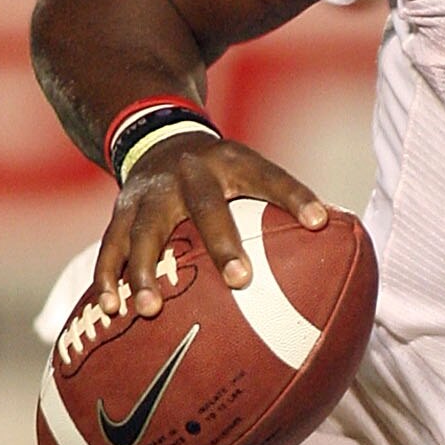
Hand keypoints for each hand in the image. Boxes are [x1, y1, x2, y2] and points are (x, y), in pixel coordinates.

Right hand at [93, 132, 326, 316]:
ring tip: (148, 309)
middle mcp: (190, 174)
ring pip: (145, 231)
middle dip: (221, 243)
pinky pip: (111, 246)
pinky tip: (110, 309)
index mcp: (232, 162)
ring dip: (144, 270)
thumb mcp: (250, 171)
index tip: (319, 222)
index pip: (270, 176)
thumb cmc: (220, 172)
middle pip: (205, 206)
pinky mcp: (122, 212)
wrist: (156, 135)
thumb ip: (283, 204)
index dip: (295, 196)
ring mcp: (151, 193)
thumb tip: (336, 242)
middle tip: (241, 280)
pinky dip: (108, 277)